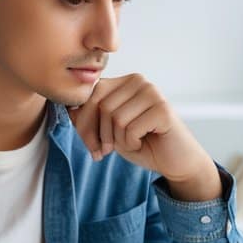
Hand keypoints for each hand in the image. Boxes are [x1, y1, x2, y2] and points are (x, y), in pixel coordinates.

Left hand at [67, 73, 220, 200]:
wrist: (174, 160)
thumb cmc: (141, 143)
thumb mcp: (110, 131)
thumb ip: (90, 118)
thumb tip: (68, 108)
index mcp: (124, 82)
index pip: (92, 94)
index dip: (84, 122)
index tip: (91, 146)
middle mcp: (139, 82)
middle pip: (101, 105)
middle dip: (98, 134)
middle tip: (105, 151)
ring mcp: (153, 93)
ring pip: (115, 118)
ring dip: (118, 140)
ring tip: (131, 143)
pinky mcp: (163, 109)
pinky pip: (131, 128)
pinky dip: (132, 144)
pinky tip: (143, 143)